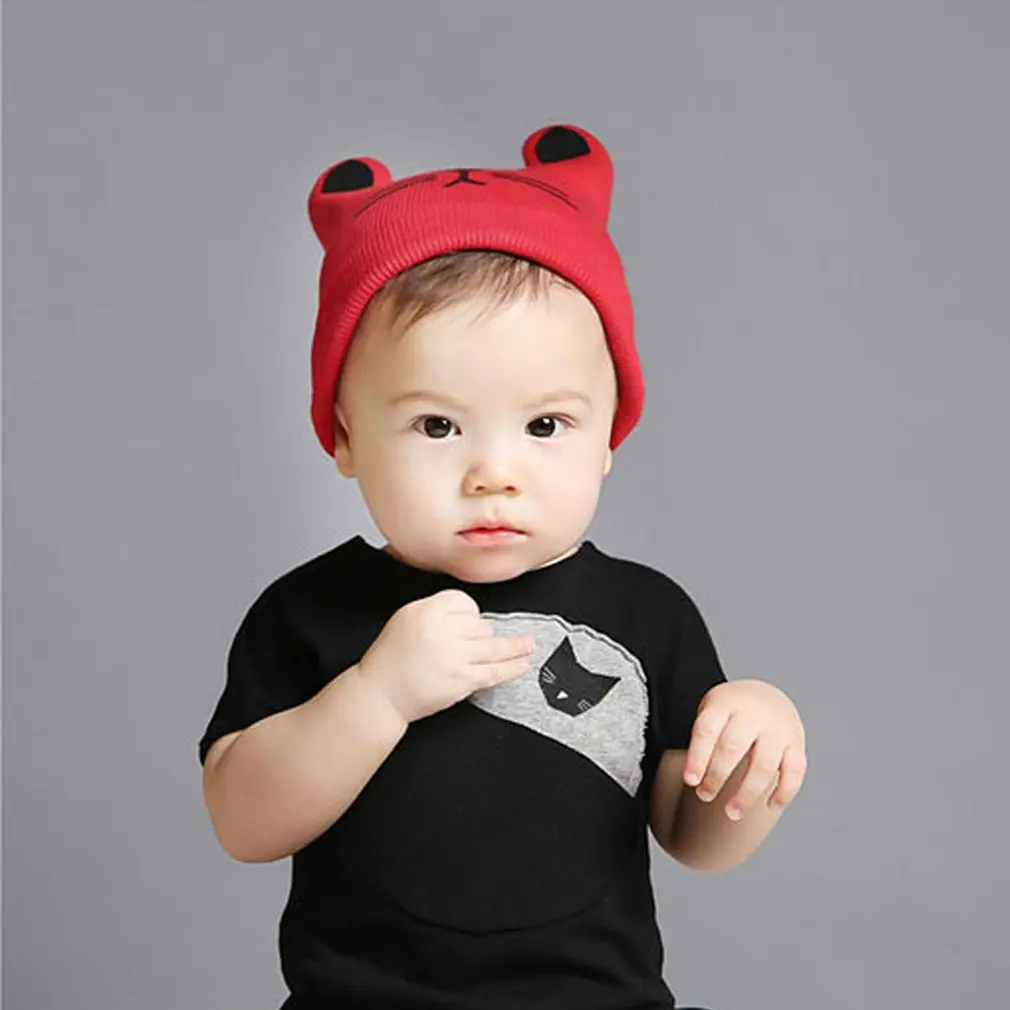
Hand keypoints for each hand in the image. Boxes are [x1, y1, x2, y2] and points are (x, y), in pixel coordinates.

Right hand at [358, 589, 535, 723]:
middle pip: (481, 625)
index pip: (465, 603)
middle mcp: (445, 631)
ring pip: (494, 647)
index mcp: (428, 611)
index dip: (469, 614)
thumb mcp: (406, 618)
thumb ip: (435, 610)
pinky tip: (521, 664)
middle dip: (483, 634)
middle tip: (480, 642)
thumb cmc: (390, 658)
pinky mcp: (462, 680)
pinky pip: (493, 672)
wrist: (380, 692)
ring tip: (528, 645)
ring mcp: (456, 656)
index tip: (471, 621)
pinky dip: (510, 668)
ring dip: (515, 646)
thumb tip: (467, 615)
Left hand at [683, 679, 806, 820]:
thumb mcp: (712, 711)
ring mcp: (778, 728)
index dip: (697, 757)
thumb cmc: (732, 712)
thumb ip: (702, 739)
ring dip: (747, 794)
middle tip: (705, 796)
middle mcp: (753, 714)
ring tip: (732, 812)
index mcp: (726, 703)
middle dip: (716, 776)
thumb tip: (691, 779)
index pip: (707, 730)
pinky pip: (795, 772)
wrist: (767, 696)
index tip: (690, 781)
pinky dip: (784, 792)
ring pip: (763, 765)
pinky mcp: (796, 743)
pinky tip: (770, 806)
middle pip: (732, 747)